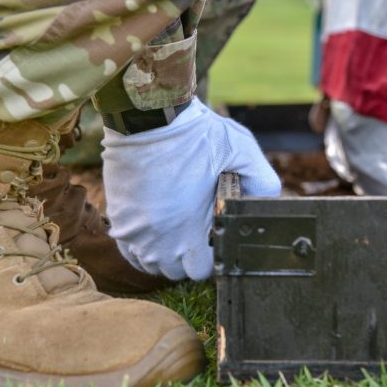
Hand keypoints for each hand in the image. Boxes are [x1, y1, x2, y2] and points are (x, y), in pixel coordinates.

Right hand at [101, 98, 280, 279]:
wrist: (148, 115)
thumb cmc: (195, 133)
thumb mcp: (242, 151)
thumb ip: (263, 182)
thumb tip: (268, 202)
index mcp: (188, 230)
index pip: (201, 270)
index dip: (211, 256)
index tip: (213, 235)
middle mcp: (157, 238)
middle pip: (175, 271)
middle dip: (188, 257)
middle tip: (196, 229)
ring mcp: (133, 230)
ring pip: (150, 263)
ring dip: (164, 253)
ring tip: (175, 227)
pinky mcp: (117, 217)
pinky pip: (128, 249)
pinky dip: (141, 245)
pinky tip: (154, 226)